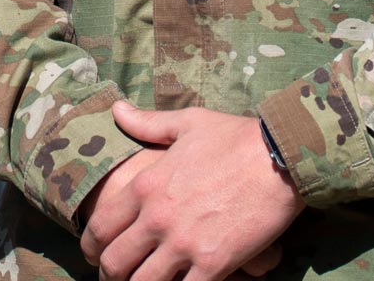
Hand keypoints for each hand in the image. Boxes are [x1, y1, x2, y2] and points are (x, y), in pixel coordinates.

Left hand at [79, 103, 299, 280]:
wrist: (282, 157)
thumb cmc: (237, 137)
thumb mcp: (187, 123)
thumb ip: (147, 123)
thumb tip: (117, 110)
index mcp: (146, 185)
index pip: (101, 226)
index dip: (91, 246)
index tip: (94, 254)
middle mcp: (158, 217)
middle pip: (115, 263)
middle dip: (109, 276)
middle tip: (114, 279)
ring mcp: (185, 244)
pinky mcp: (215, 264)